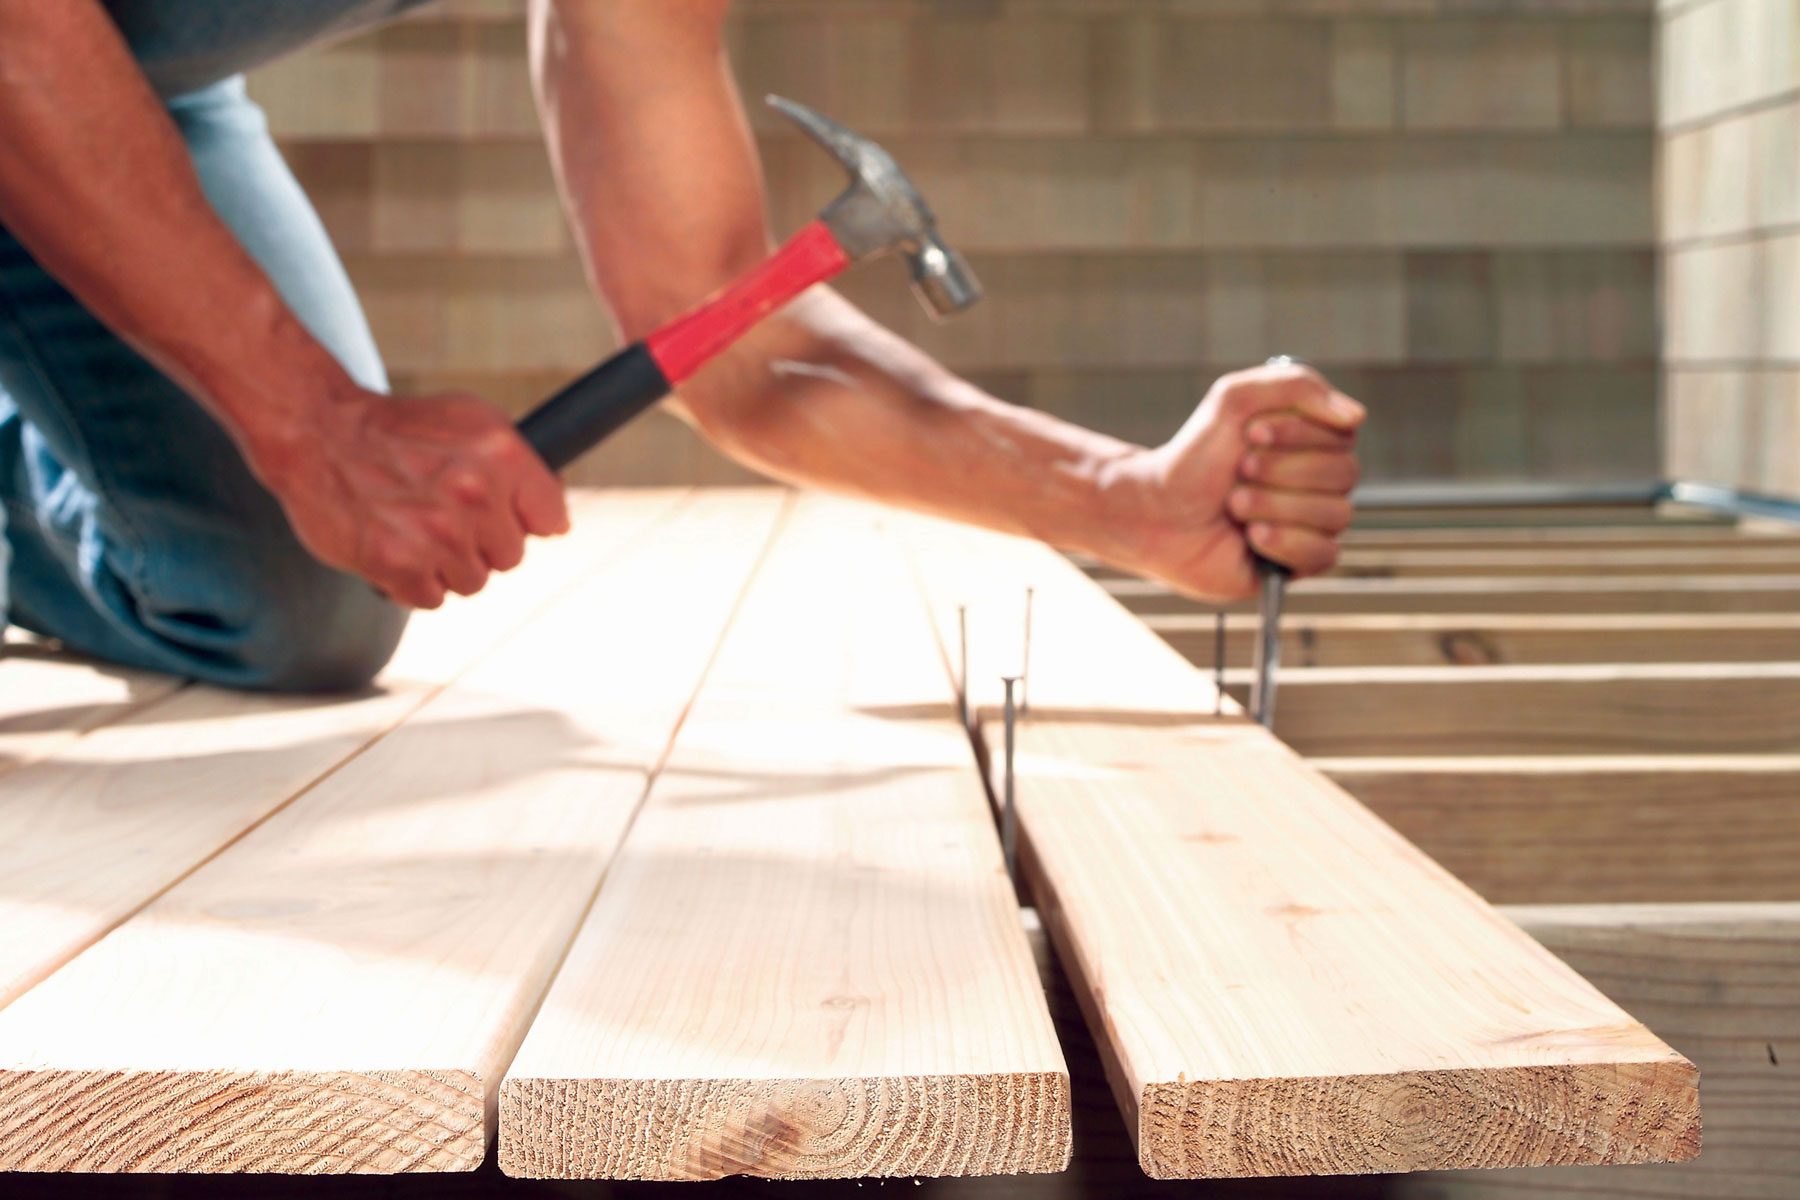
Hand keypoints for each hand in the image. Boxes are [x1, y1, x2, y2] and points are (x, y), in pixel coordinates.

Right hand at [248, 389, 569, 608]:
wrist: (317, 431)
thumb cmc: (397, 430)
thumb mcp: (471, 422)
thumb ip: (520, 469)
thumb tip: (556, 523)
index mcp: (502, 456)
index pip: (549, 519)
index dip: (524, 521)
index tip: (501, 516)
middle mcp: (475, 494)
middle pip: (510, 557)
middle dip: (481, 543)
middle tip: (442, 515)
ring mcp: (437, 533)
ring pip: (472, 581)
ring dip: (445, 564)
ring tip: (414, 526)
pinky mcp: (398, 564)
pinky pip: (431, 598)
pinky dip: (412, 581)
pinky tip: (394, 545)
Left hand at [1102, 362, 1364, 601]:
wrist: (1156, 513)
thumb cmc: (1194, 457)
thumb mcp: (1234, 399)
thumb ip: (1295, 386)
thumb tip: (1357, 416)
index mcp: (1312, 439)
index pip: (1343, 433)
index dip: (1298, 435)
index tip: (1250, 434)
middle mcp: (1320, 480)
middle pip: (1344, 474)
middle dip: (1282, 472)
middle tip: (1238, 472)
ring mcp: (1313, 522)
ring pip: (1336, 514)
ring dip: (1275, 506)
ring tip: (1234, 505)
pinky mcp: (1300, 561)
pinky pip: (1325, 554)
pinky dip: (1285, 542)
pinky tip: (1252, 538)